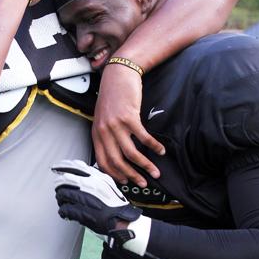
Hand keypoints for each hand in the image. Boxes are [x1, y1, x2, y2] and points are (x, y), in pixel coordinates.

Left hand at [51, 160, 150, 254]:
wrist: (121, 220)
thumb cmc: (115, 204)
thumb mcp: (107, 184)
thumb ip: (95, 176)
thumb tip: (80, 168)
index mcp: (96, 177)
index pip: (74, 167)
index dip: (62, 167)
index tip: (56, 169)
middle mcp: (89, 186)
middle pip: (64, 180)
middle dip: (59, 185)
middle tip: (59, 189)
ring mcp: (84, 199)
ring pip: (62, 194)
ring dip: (60, 199)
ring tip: (63, 203)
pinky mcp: (81, 212)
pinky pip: (65, 209)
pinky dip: (63, 211)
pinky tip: (66, 213)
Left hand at [92, 64, 164, 187]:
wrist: (117, 74)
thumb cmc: (112, 96)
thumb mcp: (103, 118)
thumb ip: (107, 135)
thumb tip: (117, 153)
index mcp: (96, 134)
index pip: (103, 162)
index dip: (115, 174)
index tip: (126, 182)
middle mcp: (104, 131)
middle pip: (117, 161)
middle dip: (132, 176)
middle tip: (143, 183)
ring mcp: (115, 125)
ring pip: (131, 153)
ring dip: (145, 165)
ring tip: (156, 172)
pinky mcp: (128, 117)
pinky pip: (143, 137)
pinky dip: (154, 146)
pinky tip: (161, 150)